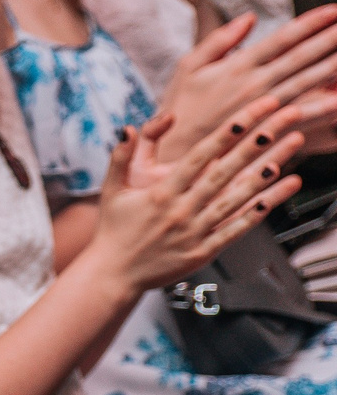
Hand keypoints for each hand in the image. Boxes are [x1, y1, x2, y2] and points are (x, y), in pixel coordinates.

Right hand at [91, 101, 302, 290]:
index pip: (197, 157)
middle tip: (273, 130)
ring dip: (260, 182)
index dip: (223, 137)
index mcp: (160, 194)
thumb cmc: (113, 231)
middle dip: (249, 150)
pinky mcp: (202, 253)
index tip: (244, 119)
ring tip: (282, 163)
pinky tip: (271, 200)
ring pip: (233, 203)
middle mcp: (180, 211)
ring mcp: (193, 233)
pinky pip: (233, 231)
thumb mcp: (111, 190)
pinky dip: (254, 215)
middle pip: (221, 175)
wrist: (113, 274)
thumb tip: (128, 128)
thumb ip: (120, 156)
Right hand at [154, 7, 336, 158]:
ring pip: (310, 80)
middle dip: (331, 38)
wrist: (177, 149)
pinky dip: (327, 104)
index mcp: (237, 65)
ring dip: (334, 64)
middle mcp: (256, 84)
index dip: (310, 23)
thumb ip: (219, 40)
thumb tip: (249, 18)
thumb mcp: (188, 66)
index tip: (332, 10)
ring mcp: (266, 106)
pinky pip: (307, 114)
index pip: (282, 38)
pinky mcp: (271, 127)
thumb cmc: (182, 107)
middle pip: (302, 56)